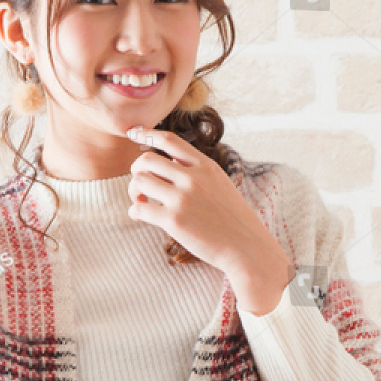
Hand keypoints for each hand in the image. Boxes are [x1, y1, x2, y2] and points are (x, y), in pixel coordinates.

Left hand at [124, 127, 292, 310]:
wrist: (247, 248)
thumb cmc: (234, 220)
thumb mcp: (221, 185)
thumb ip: (198, 172)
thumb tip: (171, 163)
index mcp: (205, 166)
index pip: (169, 140)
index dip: (147, 133)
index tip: (134, 133)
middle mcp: (192, 178)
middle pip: (147, 159)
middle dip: (137, 170)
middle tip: (142, 185)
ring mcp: (182, 198)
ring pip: (140, 180)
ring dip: (134, 190)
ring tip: (142, 201)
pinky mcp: (174, 220)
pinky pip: (139, 208)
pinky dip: (134, 211)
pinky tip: (140, 216)